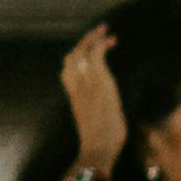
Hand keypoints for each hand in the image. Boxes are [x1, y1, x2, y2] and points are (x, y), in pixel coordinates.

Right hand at [60, 24, 127, 171]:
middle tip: (100, 31)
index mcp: (73, 96)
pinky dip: (102, 45)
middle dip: (84, 41)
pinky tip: (112, 41)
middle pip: (72, 56)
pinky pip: (96, 57)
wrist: (98, 149)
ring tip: (105, 31)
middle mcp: (75, 87)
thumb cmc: (101, 141)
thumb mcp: (96, 123)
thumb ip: (97, 110)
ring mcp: (85, 84)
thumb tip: (107, 109)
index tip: (92, 50)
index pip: (68, 69)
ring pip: (82, 52)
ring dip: (93, 38)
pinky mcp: (98, 84)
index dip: (78, 56)